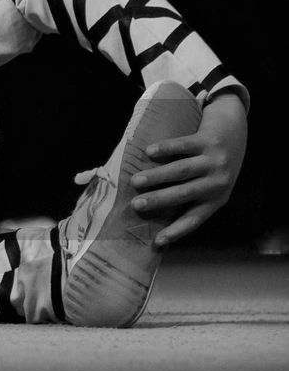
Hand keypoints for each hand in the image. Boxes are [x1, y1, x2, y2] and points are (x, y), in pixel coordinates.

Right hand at [130, 93, 247, 245]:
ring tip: (135, 181)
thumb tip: (155, 214)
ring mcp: (215, 160)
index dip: (176, 231)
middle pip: (184, 193)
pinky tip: (148, 152)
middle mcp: (218, 182)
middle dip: (158, 200)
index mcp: (217, 198)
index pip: (195, 219)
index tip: (157, 241)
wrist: (235, 129)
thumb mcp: (212, 184)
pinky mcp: (210, 140)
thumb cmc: (216, 163)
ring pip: (181, 170)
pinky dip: (165, 148)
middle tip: (135, 205)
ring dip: (157, 176)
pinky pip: (184, 145)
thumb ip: (193, 196)